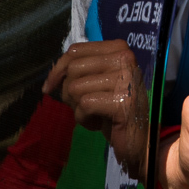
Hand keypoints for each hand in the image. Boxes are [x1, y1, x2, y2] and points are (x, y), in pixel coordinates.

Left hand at [44, 40, 148, 178]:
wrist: (137, 139)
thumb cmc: (112, 109)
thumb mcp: (94, 82)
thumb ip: (76, 71)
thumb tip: (52, 76)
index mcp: (119, 49)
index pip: (75, 51)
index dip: (57, 70)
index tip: (51, 87)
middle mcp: (125, 58)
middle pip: (73, 69)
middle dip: (70, 92)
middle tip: (86, 105)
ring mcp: (126, 79)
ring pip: (76, 87)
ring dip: (78, 108)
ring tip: (96, 114)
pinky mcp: (122, 101)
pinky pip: (84, 105)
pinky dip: (85, 119)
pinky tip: (100, 123)